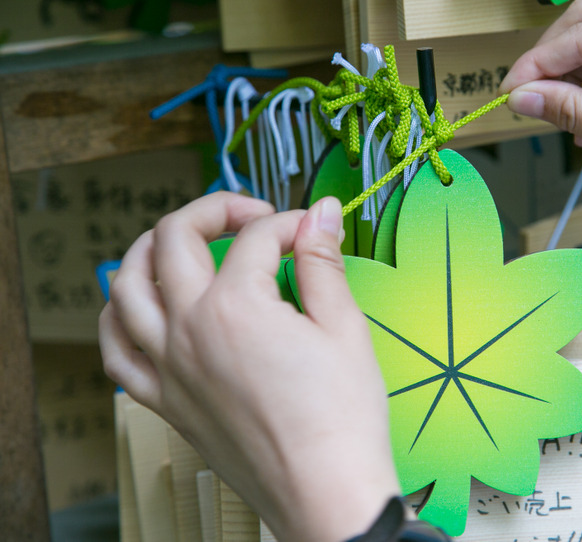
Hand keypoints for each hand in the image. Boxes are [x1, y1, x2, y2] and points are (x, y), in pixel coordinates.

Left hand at [100, 192, 399, 541]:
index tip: (312, 231)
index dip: (292, 224)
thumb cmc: (340, 421)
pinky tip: (140, 308)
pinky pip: (117, 352)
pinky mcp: (167, 401)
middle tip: (251, 215)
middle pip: (175, 238)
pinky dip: (119, 318)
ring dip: (149, 249)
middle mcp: (189, 330)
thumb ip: (323, 262)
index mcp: (236, 307)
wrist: (325, 491)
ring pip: (127, 286)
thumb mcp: (344, 328)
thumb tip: (320, 214)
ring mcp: (170, 367)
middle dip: (215, 210)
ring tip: (181, 243)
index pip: (257, 237)